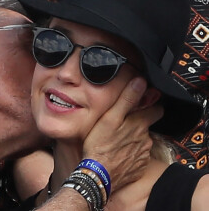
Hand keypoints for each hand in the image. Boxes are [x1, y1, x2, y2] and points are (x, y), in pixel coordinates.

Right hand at [83, 77, 162, 191]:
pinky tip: (119, 152)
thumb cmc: (100, 144)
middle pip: (147, 125)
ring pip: (142, 140)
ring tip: (117, 139)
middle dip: (138, 123)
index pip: (157, 110)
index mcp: (140, 124)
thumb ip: (126, 99)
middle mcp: (146, 138)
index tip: (143, 104)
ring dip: (134, 138)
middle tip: (122, 124)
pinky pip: (138, 155)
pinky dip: (131, 152)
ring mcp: (143, 154)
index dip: (151, 106)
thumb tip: (141, 81)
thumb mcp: (110, 117)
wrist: (97, 175)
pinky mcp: (139, 167)